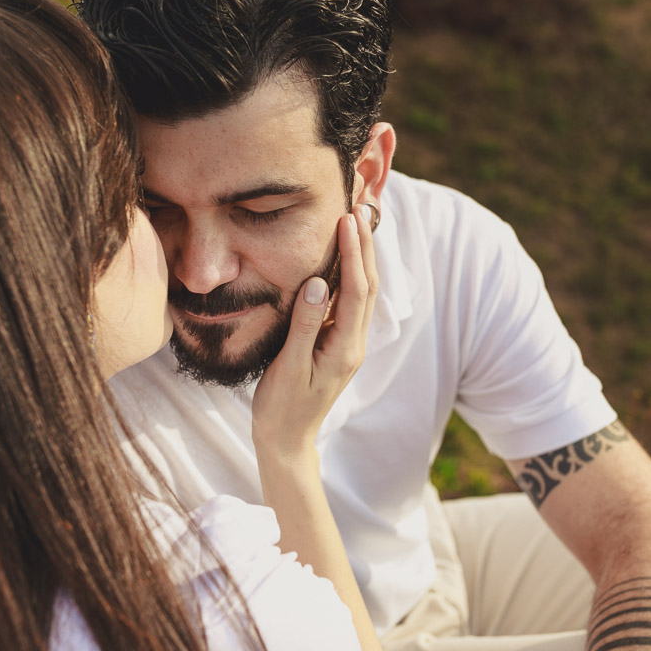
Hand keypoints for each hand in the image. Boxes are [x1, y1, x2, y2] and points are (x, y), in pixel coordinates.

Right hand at [252, 204, 378, 460]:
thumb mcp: (289, 368)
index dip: (355, 254)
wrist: (287, 441)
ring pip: (362, 294)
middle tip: (360, 209)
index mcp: (344, 348)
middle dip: (366, 247)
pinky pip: (349, 303)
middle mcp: (352, 344)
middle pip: (368, 287)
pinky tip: (343, 259)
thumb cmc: (282, 408)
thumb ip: (304, 325)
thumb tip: (317, 283)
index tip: (348, 220)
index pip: (356, 291)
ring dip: (362, 258)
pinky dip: (350, 275)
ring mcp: (346, 344)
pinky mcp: (336, 345)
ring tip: (358, 224)